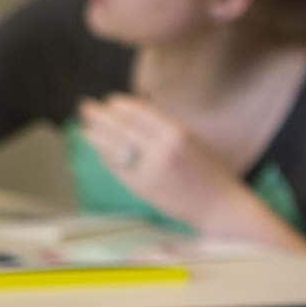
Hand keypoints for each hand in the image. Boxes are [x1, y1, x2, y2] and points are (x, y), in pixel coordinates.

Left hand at [74, 94, 245, 229]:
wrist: (220, 205)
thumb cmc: (209, 172)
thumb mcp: (192, 141)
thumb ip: (164, 128)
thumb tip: (132, 113)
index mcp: (177, 132)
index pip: (139, 111)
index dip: (120, 105)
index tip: (109, 100)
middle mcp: (162, 149)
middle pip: (122, 126)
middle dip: (100, 116)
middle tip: (86, 107)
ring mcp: (150, 169)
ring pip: (115, 147)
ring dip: (96, 136)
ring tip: (85, 128)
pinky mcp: (143, 188)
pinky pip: (118, 168)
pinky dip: (106, 157)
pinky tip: (99, 150)